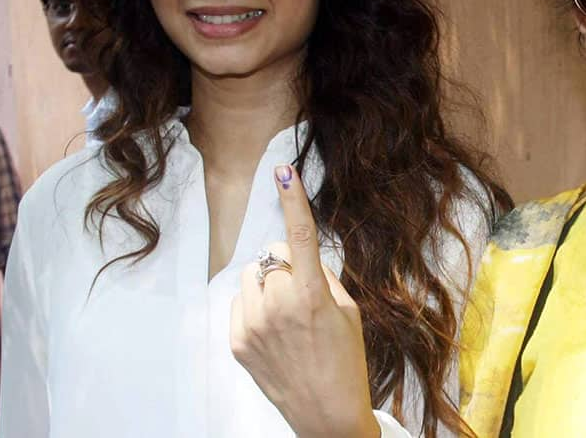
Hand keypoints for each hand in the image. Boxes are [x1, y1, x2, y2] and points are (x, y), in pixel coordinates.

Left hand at [230, 164, 379, 437]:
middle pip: (274, 255)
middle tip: (305, 295)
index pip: (302, 236)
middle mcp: (278, 306)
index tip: (284, 171)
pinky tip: (273, 331)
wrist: (326, 415)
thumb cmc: (346, 360)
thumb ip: (321, 276)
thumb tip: (297, 254)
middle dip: (288, 264)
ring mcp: (253, 325)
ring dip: (267, 283)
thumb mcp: (347, 312)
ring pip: (253, 275)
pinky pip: (240, 301)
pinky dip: (255, 306)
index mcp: (313, 295)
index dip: (293, 200)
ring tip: (286, 315)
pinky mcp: (237, 341)